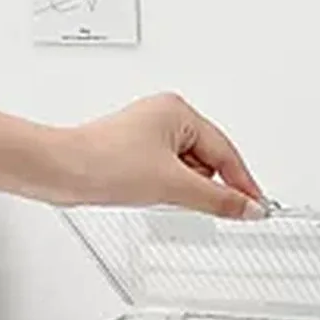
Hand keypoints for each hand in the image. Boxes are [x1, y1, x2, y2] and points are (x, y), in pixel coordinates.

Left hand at [61, 92, 266, 218]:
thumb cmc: (104, 163)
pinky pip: (168, 176)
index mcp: (178, 111)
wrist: (61, 171)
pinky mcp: (135, 155)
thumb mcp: (173, 186)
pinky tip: (146, 195)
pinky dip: (166, 190)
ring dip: (180, 190)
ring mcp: (149, 136)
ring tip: (153, 193)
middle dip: (202, 187)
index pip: (226, 153)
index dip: (243, 185)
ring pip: (188, 173)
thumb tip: (248, 208)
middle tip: (185, 200)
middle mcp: (165, 117)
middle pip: (208, 163)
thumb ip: (218, 200)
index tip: (257, 208)